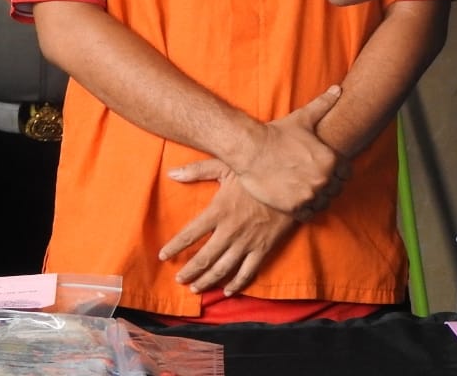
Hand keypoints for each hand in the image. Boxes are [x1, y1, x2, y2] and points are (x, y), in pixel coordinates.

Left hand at [161, 165, 298, 294]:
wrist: (293, 182)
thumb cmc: (258, 172)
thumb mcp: (227, 165)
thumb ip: (198, 170)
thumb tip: (171, 174)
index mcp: (219, 211)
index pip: (189, 234)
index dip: (174, 247)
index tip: (162, 256)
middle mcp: (230, 231)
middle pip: (204, 257)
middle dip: (189, 271)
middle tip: (179, 280)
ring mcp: (248, 242)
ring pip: (223, 268)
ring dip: (207, 280)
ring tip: (196, 288)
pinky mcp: (264, 247)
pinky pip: (248, 271)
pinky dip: (237, 283)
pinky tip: (228, 291)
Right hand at [175, 85, 342, 215]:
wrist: (251, 150)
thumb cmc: (278, 133)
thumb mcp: (304, 118)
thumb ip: (324, 104)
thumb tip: (338, 89)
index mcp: (331, 160)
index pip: (346, 173)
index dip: (338, 172)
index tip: (327, 170)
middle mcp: (323, 179)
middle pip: (336, 189)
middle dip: (329, 186)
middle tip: (315, 182)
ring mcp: (309, 195)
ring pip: (323, 203)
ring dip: (318, 199)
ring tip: (307, 192)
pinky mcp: (293, 207)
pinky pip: (308, 215)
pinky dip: (305, 210)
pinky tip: (297, 201)